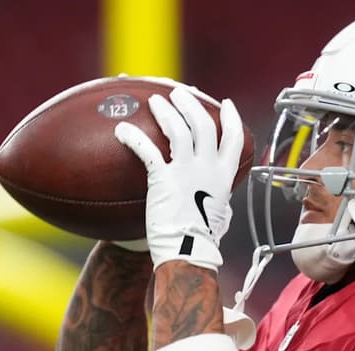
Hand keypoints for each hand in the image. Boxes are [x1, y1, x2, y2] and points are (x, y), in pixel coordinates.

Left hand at [114, 87, 243, 271]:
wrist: (187, 253)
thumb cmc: (200, 242)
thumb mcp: (219, 218)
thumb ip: (220, 203)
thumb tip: (222, 205)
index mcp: (223, 176)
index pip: (233, 139)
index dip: (230, 119)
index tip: (226, 104)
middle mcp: (208, 169)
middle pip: (203, 124)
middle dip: (191, 104)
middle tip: (179, 93)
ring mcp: (187, 172)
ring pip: (178, 129)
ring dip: (166, 111)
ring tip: (155, 100)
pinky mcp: (164, 179)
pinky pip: (147, 150)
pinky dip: (133, 136)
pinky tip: (121, 129)